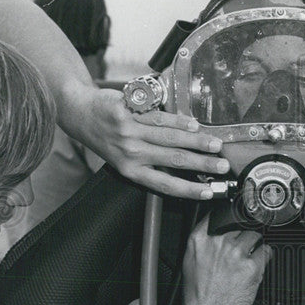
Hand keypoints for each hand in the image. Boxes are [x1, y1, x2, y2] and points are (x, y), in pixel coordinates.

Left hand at [60, 87, 230, 198]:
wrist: (81, 113)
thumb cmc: (107, 137)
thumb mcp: (123, 159)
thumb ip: (150, 163)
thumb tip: (186, 165)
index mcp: (130, 170)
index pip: (164, 184)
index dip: (189, 190)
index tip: (209, 192)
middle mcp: (130, 153)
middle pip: (173, 160)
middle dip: (202, 164)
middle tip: (222, 166)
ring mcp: (129, 132)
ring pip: (170, 137)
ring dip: (197, 141)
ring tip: (215, 144)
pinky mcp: (128, 112)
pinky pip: (159, 117)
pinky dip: (179, 121)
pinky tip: (195, 124)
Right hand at [178, 224, 270, 304]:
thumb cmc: (198, 293)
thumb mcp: (191, 259)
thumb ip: (205, 240)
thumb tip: (218, 226)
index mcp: (200, 238)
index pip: (221, 213)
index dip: (231, 217)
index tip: (236, 220)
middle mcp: (219, 242)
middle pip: (241, 222)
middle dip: (243, 232)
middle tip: (242, 247)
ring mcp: (237, 253)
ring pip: (255, 235)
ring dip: (255, 244)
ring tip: (249, 257)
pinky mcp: (252, 266)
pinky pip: (266, 251)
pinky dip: (265, 256)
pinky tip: (256, 266)